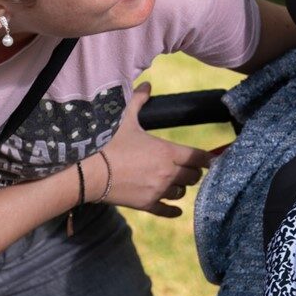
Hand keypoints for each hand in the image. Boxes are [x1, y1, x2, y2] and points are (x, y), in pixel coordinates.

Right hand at [95, 82, 211, 216]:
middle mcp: (168, 173)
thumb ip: (139, 100)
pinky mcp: (146, 204)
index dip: (205, 158)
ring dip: (180, 187)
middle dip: (192, 172)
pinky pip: (167, 211)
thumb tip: (147, 84)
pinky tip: (176, 210)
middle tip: (188, 168)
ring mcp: (158, 191)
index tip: (208, 158)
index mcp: (168, 152)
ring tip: (174, 182)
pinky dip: (174, 210)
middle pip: (194, 176)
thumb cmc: (108, 142)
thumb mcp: (125, 118)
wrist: (88, 171)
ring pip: (181, 193)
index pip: (199, 157)